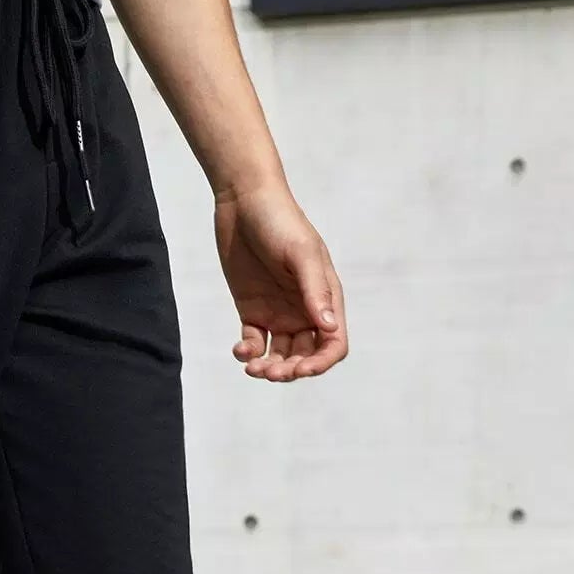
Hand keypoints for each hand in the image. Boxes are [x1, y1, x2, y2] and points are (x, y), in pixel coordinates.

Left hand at [215, 183, 348, 381]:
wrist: (243, 202)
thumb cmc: (280, 221)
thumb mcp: (301, 254)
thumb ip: (315, 290)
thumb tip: (328, 327)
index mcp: (325, 298)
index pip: (333, 343)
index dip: (321, 363)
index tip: (300, 370)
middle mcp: (304, 310)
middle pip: (306, 356)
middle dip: (291, 370)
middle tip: (270, 372)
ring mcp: (278, 312)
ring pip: (279, 356)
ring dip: (269, 368)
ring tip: (252, 367)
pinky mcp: (252, 311)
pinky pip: (253, 344)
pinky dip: (248, 353)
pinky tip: (240, 350)